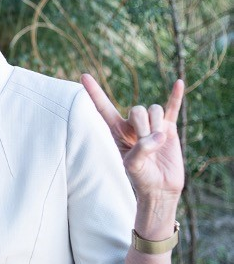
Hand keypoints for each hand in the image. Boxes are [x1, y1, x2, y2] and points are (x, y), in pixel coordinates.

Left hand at [81, 74, 184, 201]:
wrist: (160, 187)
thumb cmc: (141, 177)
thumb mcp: (132, 165)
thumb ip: (141, 149)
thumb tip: (160, 135)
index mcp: (117, 130)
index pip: (103, 107)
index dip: (94, 92)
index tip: (83, 75)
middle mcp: (133, 124)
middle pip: (137, 109)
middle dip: (143, 127)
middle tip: (146, 144)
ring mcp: (152, 125)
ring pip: (154, 110)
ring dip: (157, 126)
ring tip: (158, 143)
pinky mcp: (169, 128)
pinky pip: (172, 108)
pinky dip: (175, 96)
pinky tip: (178, 82)